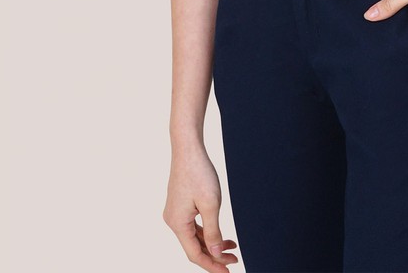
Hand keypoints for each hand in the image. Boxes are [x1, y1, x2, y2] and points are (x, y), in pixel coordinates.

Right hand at [163, 140, 238, 268]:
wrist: (188, 147)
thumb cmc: (199, 172)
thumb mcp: (211, 205)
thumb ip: (213, 233)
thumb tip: (216, 255)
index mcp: (177, 224)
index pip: (195, 254)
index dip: (212, 265)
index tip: (228, 271)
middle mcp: (173, 220)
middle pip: (194, 246)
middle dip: (215, 255)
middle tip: (234, 259)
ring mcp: (175, 212)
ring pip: (195, 236)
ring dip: (212, 243)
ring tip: (232, 247)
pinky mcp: (180, 204)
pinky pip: (193, 224)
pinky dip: (207, 230)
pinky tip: (220, 232)